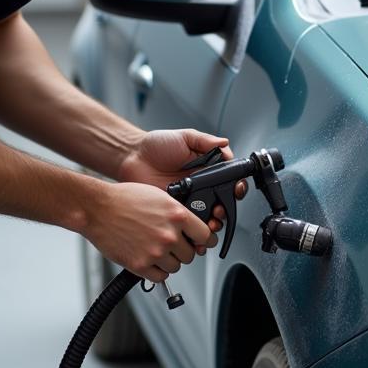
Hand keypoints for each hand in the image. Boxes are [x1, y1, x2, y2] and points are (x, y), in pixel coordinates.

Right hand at [84, 181, 214, 281]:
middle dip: (183, 250)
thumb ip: (178, 213)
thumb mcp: (160, 197)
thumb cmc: (124, 199)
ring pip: (176, 267)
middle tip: (171, 245)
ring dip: (169, 261)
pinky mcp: (140, 265)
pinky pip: (160, 277)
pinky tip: (150, 260)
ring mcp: (155, 252)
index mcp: (178, 216)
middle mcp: (169, 235)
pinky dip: (156, 271)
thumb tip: (191, 227)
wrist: (97, 208)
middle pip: (191, 255)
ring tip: (156, 250)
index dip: (204, 240)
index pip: (206, 236)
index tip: (202, 242)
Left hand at [117, 129, 247, 253]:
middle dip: (226, 210)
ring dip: (213, 223)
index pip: (229, 180)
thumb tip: (225, 143)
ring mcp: (189, 200)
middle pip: (222, 202)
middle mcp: (201, 186)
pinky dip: (193, 230)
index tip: (237, 189)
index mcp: (207, 169)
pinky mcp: (175, 211)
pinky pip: (188, 224)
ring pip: (208, 216)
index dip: (237, 186)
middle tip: (220, 210)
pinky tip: (195, 231)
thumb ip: (206, 140)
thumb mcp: (184, 137)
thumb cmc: (156, 145)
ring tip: (211, 223)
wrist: (131, 157)